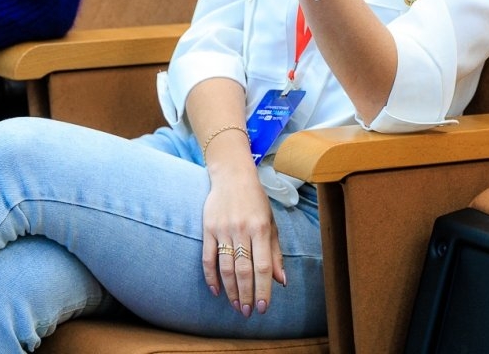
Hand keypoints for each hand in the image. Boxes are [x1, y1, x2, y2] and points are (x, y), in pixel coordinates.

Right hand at [201, 169, 286, 317]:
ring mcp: (223, 229)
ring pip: (226, 267)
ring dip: (231, 290)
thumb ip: (275, 253)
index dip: (263, 289)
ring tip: (237, 306)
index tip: (264, 308)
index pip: (262, 266)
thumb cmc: (256, 201)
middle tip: (249, 313)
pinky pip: (208, 257)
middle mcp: (242, 230)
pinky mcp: (208, 228)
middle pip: (243, 270)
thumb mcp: (271, 223)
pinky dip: (211, 276)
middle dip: (247, 295)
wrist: (232, 175)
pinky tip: (216, 291)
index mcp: (261, 228)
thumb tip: (281, 280)